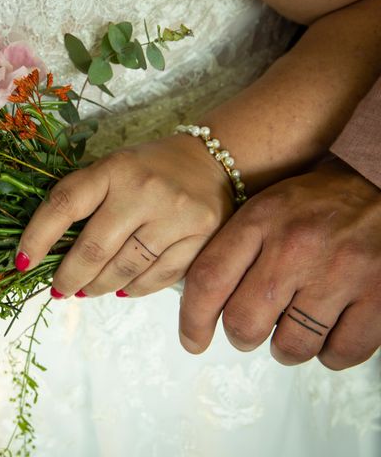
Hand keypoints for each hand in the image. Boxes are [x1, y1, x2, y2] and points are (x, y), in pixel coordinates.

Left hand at [16, 134, 233, 297]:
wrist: (212, 161)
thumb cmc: (150, 169)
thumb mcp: (114, 168)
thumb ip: (85, 200)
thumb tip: (50, 251)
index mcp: (114, 168)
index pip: (64, 204)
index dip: (37, 237)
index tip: (23, 262)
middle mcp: (144, 190)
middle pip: (94, 248)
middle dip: (68, 277)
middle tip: (58, 289)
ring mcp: (175, 215)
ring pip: (124, 269)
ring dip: (97, 287)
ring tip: (86, 291)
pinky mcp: (201, 237)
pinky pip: (158, 278)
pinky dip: (133, 289)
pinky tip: (120, 288)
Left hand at [181, 160, 380, 369]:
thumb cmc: (318, 201)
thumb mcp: (266, 205)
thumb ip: (233, 246)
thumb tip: (201, 301)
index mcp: (261, 219)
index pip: (208, 280)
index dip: (192, 321)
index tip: (193, 340)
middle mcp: (296, 246)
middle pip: (243, 322)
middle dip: (241, 336)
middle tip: (250, 329)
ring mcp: (340, 272)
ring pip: (291, 346)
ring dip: (285, 349)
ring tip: (293, 329)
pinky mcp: (380, 295)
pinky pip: (340, 353)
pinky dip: (329, 354)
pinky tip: (327, 334)